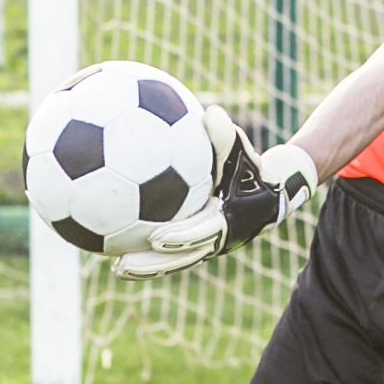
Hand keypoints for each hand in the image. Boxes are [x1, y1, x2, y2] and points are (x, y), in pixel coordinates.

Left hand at [113, 113, 317, 279]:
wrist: (267, 191)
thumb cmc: (249, 165)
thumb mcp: (242, 150)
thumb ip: (227, 137)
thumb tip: (213, 113)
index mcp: (229, 220)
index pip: (204, 233)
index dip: (182, 238)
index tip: (156, 238)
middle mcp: (216, 239)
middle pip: (183, 258)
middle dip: (153, 265)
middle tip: (123, 266)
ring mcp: (205, 246)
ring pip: (173, 262)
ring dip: (145, 267)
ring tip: (115, 269)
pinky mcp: (195, 245)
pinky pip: (168, 253)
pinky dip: (145, 252)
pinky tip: (115, 245)